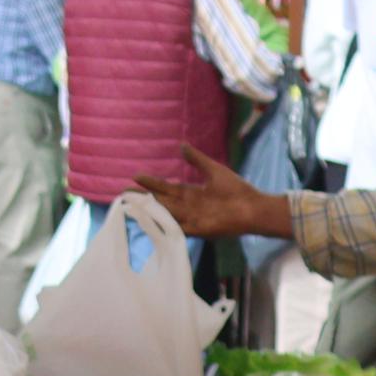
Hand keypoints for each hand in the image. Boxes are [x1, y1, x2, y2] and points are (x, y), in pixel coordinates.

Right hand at [138, 146, 285, 240]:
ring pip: (164, 214)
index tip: (135, 176)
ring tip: (131, 207)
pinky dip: (164, 225)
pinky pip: (177, 228)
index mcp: (191, 194)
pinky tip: (149, 222)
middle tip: (123, 194)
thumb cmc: (236, 189)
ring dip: (148, 211)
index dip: (151, 183)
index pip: (166, 188)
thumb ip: (196, 159)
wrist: (252, 207)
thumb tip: (181, 146)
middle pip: (160, 202)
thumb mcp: (213, 170)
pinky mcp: (198, 229)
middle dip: (142, 198)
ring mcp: (191, 219)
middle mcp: (188, 207)